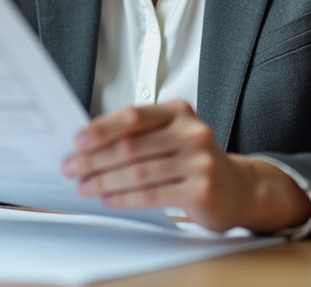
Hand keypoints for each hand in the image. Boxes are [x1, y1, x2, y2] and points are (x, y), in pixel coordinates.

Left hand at [60, 100, 310, 231]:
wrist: (239, 188)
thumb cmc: (193, 159)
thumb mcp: (171, 135)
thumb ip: (138, 135)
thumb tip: (87, 143)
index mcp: (179, 111)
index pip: (132, 116)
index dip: (100, 129)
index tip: (76, 141)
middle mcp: (192, 132)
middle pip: (131, 146)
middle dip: (94, 159)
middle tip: (71, 167)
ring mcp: (199, 161)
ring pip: (138, 173)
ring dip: (104, 181)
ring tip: (84, 186)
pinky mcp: (201, 190)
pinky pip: (152, 195)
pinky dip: (124, 198)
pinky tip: (107, 199)